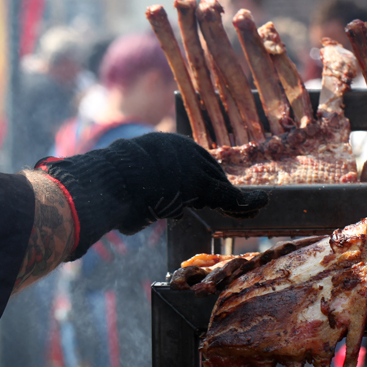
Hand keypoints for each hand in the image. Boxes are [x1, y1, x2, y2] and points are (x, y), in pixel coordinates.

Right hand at [111, 133, 268, 228]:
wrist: (106, 182)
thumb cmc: (104, 189)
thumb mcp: (124, 187)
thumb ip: (137, 196)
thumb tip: (132, 219)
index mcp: (165, 146)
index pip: (195, 167)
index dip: (208, 185)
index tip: (215, 196)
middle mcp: (182, 150)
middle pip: (210, 176)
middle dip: (223, 193)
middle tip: (243, 208)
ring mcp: (191, 164)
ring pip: (220, 187)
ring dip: (238, 200)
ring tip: (257, 206)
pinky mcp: (200, 184)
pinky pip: (229, 196)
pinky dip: (247, 202)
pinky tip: (262, 203)